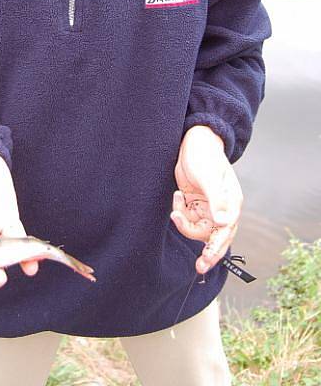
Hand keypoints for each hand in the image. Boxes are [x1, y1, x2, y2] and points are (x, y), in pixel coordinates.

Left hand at [170, 125, 242, 274]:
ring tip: (176, 210)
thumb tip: (224, 223)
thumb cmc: (205, 155)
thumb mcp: (209, 177)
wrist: (193, 140)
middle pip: (216, 236)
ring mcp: (208, 206)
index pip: (226, 231)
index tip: (206, 261)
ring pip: (199, 229)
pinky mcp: (195, 203)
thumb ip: (217, 200)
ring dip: (185, 224)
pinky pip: (188, 218)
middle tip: (199, 267)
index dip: (217, 248)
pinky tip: (177, 196)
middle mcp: (221, 207)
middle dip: (207, 251)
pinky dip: (180, 213)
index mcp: (230, 202)